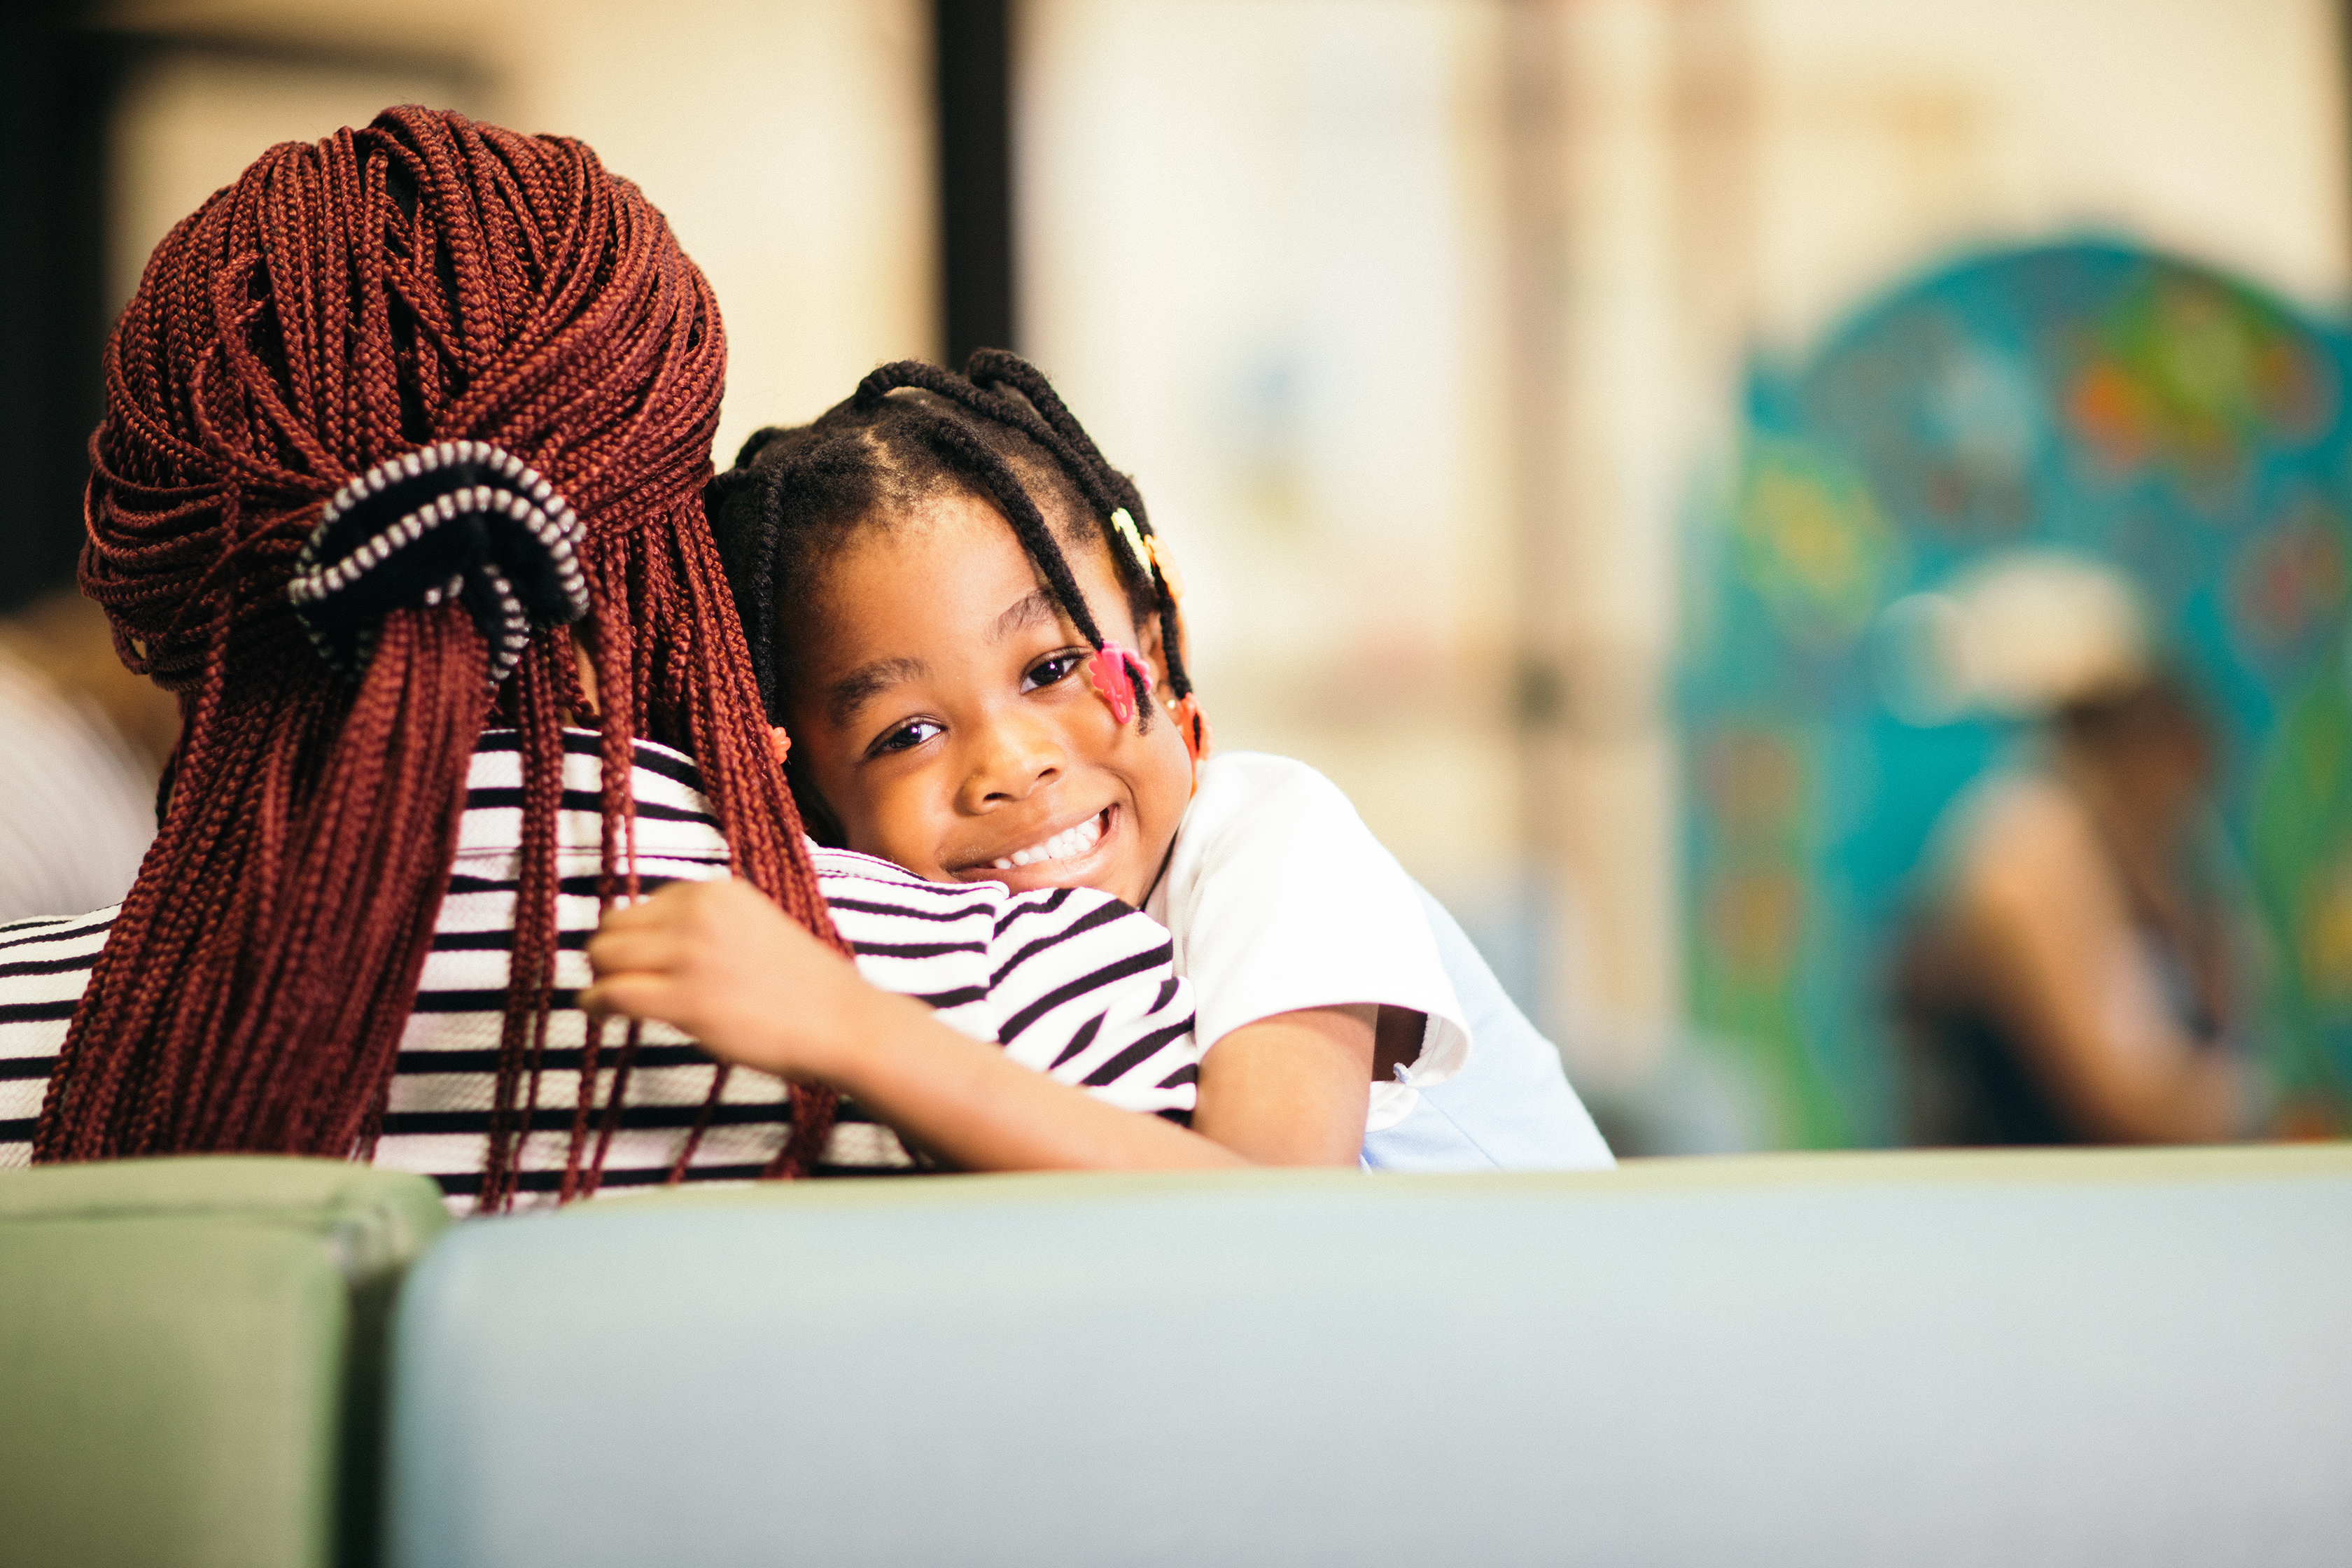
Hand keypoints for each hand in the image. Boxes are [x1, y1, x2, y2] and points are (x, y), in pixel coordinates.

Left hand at [581, 878, 867, 1082]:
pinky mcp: (684, 999)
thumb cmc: (804, 986)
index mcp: (717, 892)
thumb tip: (649, 943)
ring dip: (600, 978)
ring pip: (604, 956)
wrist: (842, 1022)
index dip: (636, 937)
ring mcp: (690, 954)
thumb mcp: (754, 927)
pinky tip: (600, 1014)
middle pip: (614, 925)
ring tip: (609, 1001)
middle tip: (621, 983)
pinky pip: (611, 993)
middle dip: (611, 955)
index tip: (641, 962)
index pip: (645, 905)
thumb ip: (707, 925)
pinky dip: (595, 1003)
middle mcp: (698, 913)